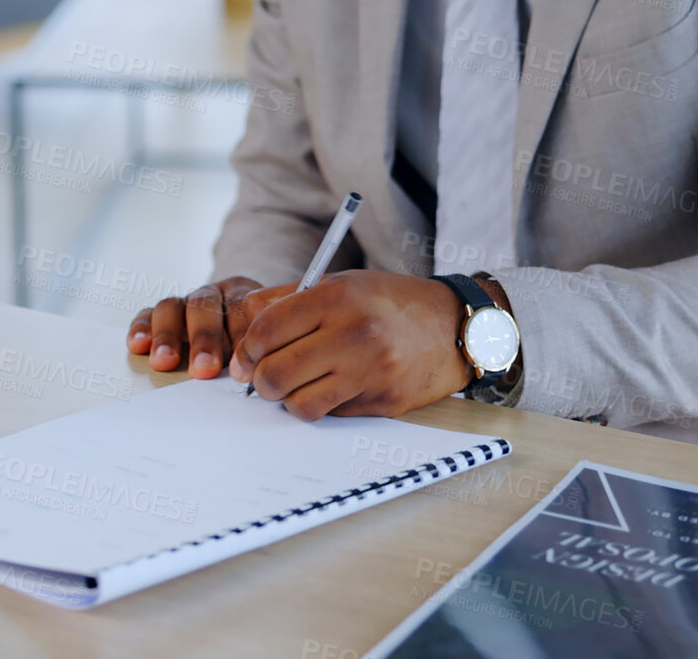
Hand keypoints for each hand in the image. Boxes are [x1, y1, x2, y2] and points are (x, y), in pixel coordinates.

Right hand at [127, 276, 265, 378]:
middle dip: (203, 339)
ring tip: (165, 362)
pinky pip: (147, 314)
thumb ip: (263, 346)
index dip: (240, 334)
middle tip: (204, 369)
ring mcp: (185, 302)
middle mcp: (212, 295)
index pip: (240, 306)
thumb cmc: (256, 337)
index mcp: (243, 294)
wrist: (243, 318)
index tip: (241, 364)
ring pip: (172, 307)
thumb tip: (257, 370)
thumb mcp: (267, 333)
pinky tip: (138, 346)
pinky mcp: (163, 313)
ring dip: (167, 335)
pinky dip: (141, 328)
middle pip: (204, 306)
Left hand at [230, 270, 467, 420]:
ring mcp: (371, 372)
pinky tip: (331, 387)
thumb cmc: (390, 302)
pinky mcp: (383, 402)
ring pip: (299, 404)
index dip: (247, 351)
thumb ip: (288, 300)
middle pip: (276, 374)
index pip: (267, 331)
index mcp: (338, 297)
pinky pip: (330, 414)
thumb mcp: (341, 282)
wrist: (454, 326)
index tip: (245, 359)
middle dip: (261, 382)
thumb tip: (243, 336)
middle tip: (265, 377)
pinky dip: (321, 405)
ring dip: (289, 400)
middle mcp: (354, 334)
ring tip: (296, 385)